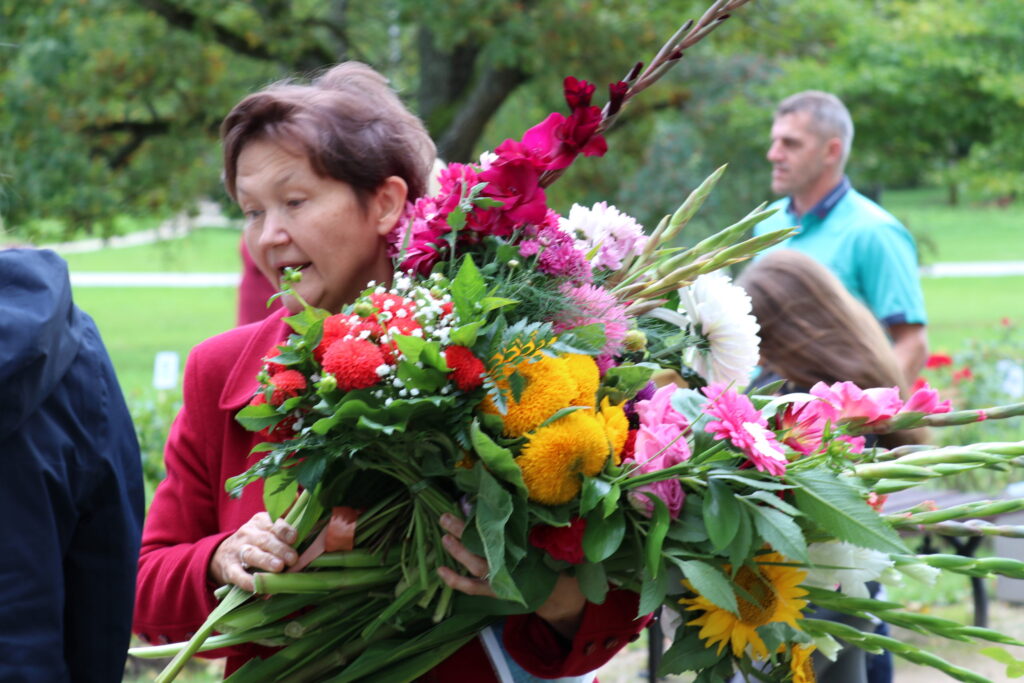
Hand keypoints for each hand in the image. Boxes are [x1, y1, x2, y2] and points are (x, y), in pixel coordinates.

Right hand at [210, 512, 297, 591]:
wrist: (223, 555)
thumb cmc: (257, 539)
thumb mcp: (268, 524)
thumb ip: (285, 513)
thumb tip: (300, 496)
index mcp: (261, 521)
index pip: (274, 523)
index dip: (285, 530)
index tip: (295, 537)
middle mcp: (248, 533)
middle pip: (265, 539)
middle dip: (280, 548)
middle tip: (293, 558)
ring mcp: (237, 551)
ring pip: (252, 554)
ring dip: (265, 561)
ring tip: (279, 568)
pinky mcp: (229, 569)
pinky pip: (237, 575)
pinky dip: (247, 581)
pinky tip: (257, 586)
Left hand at [436, 513, 586, 638]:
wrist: (549, 587)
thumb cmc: (538, 554)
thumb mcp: (535, 534)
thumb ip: (521, 521)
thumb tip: (502, 496)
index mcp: (520, 545)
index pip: (499, 530)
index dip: (482, 519)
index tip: (466, 504)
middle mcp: (509, 561)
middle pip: (483, 544)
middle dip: (462, 531)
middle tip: (445, 518)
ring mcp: (499, 578)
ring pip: (475, 564)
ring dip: (458, 551)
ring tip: (444, 537)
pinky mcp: (492, 590)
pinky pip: (471, 586)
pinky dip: (454, 580)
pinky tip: (440, 570)